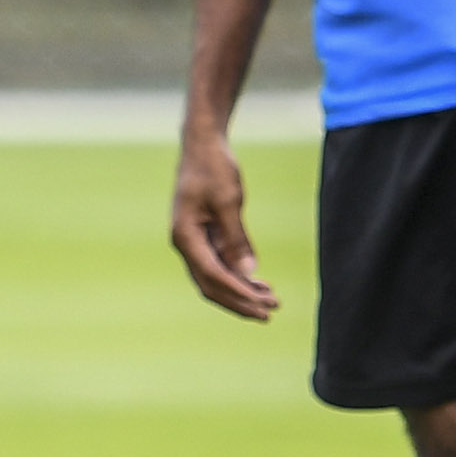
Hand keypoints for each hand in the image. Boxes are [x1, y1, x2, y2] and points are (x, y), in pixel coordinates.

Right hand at [170, 126, 277, 321]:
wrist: (203, 145)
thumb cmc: (214, 168)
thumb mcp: (228, 201)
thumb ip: (236, 239)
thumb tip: (247, 272)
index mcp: (184, 236)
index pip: (212, 275)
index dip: (238, 292)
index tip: (263, 304)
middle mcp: (185, 243)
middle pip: (211, 285)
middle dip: (240, 301)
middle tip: (270, 312)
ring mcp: (194, 241)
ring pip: (215, 278)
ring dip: (241, 291)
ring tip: (271, 299)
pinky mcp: (204, 236)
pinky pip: (220, 264)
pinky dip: (238, 275)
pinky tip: (259, 282)